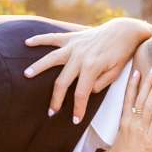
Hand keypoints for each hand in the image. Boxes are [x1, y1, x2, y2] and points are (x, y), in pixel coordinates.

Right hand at [24, 16, 151, 123]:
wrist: (124, 31)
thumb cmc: (122, 53)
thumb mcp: (117, 72)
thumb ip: (101, 83)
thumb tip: (88, 90)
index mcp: (92, 67)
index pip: (81, 94)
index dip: (77, 109)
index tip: (75, 120)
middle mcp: (80, 56)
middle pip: (62, 81)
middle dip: (56, 99)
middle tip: (51, 113)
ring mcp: (74, 45)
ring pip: (52, 58)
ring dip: (39, 67)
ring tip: (27, 75)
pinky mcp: (72, 37)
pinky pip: (53, 37)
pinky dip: (40, 39)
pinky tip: (27, 43)